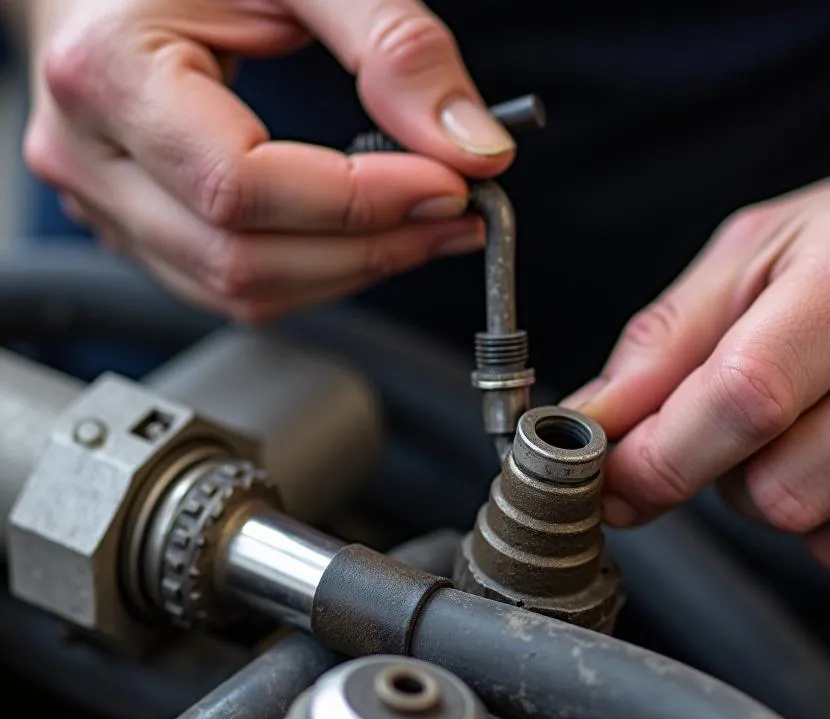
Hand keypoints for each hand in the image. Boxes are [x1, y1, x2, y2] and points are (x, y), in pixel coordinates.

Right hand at [24, 0, 515, 321]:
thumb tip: (472, 148)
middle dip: (370, 249)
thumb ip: (392, 47)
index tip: (447, 185)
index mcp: (107, 72)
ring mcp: (106, 205)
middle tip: (456, 216)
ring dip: (349, 272)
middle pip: (243, 259)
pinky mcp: (137, 232)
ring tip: (425, 228)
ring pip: (241, 292)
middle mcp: (89, 156)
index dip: (358, 202)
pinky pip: (232, 289)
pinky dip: (314, 275)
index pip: (240, 185)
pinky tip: (367, 240)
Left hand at [566, 161, 829, 575]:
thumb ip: (661, 345)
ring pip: (827, 539)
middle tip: (755, 421)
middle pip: (777, 493)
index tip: (617, 477)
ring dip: (792, 500)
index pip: (740, 403)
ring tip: (825, 426)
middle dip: (730, 475)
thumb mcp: (755, 254)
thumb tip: (593, 426)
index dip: (659, 459)